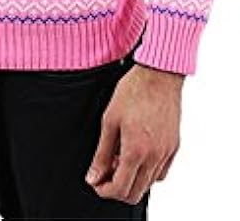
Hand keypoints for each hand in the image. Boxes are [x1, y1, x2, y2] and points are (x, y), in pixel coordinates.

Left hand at [84, 62, 184, 204]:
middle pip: (135, 193)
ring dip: (132, 179)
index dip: (104, 190)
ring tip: (120, 157)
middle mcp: (154, 156)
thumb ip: (101, 154)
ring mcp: (166, 153)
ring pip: (149, 184)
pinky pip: (161, 172)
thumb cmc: (133, 91)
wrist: (159, 74)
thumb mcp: (109, 121)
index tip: (96, 181)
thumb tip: (93, 178)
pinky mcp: (174, 146)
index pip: (120, 189)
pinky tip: (137, 155)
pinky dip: (148, 172)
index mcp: (135, 151)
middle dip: (117, 189)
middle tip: (106, 172)